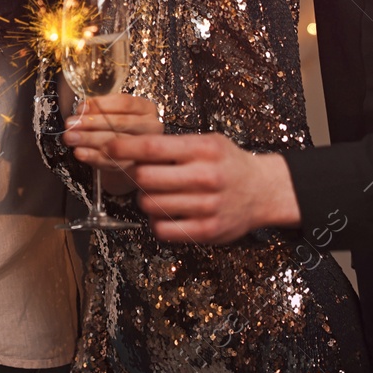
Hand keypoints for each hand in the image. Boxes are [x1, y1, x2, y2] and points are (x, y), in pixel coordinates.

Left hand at [60, 94, 163, 194]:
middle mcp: (151, 127)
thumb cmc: (117, 129)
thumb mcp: (111, 113)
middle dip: (91, 123)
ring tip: (70, 137)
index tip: (81, 107)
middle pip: (120, 123)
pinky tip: (80, 153)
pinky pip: (113, 162)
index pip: (124, 103)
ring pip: (116, 142)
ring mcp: (145, 148)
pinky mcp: (136, 167)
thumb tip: (83, 109)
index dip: (100, 104)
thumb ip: (99, 109)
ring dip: (88, 140)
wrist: (125, 156)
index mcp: (146, 108)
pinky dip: (93, 157)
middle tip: (70, 124)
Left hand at [104, 132, 301, 243]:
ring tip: (158, 194)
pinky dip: (157, 222)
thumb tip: (130, 149)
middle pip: (145, 178)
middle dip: (135, 176)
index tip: (108, 148)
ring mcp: (207, 206)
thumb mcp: (207, 142)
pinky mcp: (208, 231)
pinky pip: (163, 230)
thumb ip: (174, 146)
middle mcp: (205, 177)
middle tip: (141, 175)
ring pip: (151, 204)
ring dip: (145, 199)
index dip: (123, 148)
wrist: (264, 190)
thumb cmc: (228, 163)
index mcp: (203, 150)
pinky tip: (166, 213)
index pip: (152, 148)